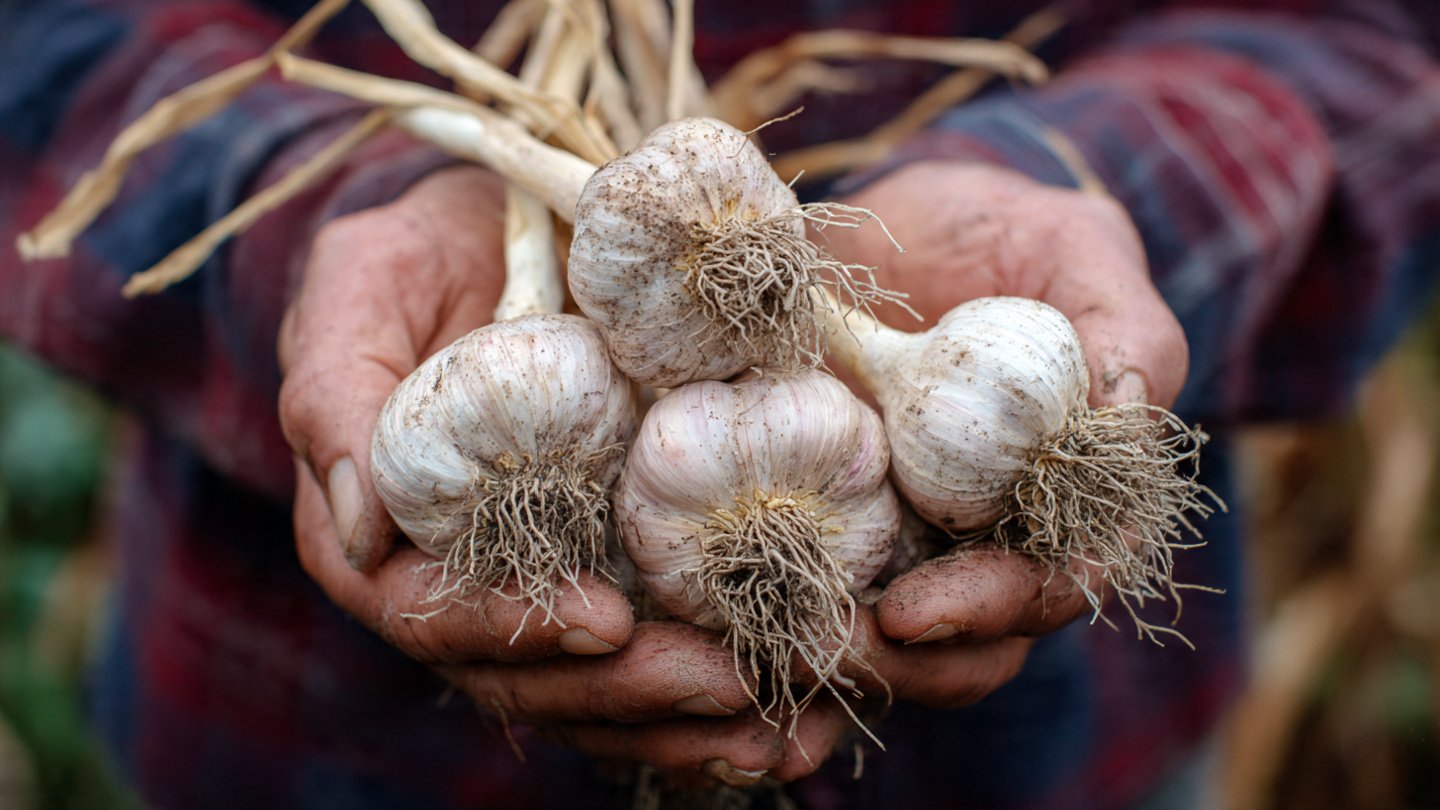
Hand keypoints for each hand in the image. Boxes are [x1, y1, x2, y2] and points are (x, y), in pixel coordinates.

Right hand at [276, 165, 810, 784]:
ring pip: (598, 688)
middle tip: (728, 686)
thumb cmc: (427, 250)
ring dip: (685, 721)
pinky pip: (658, 650)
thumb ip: (333, 393)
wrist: (515, 223)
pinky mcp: (618, 568)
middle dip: (626, 695)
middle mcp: (463, 578)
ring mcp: (545, 582)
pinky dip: (716, 696)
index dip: (510, 631)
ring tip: (779, 725)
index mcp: (385, 533)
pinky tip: (792, 720)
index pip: (428, 614)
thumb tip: (359, 532)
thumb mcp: (363, 285)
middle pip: (529, 676)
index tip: (606, 624)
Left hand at [819, 161, 1187, 688]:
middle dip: (907, 662)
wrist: (902, 220)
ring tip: (769, 646)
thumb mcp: (1079, 249)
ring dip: (838, 659)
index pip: (1057, 583)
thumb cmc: (1008, 231)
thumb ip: (1124, 330)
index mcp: (1070, 494)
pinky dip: (778, 621)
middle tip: (827, 645)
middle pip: (972, 641)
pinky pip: (813, 587)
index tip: (917, 613)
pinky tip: (724, 628)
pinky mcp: (833, 515)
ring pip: (893, 640)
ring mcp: (910, 533)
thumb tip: (1124, 419)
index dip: (999, 610)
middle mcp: (992, 533)